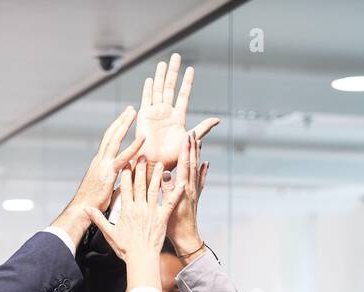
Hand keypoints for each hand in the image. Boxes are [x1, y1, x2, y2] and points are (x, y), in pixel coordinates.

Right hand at [52, 106, 144, 243]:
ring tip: (133, 111)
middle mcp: (100, 160)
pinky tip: (142, 138)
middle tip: (130, 109)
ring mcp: (103, 165)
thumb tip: (125, 180)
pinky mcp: (108, 173)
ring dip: (124, 124)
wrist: (81, 212)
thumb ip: (115, 181)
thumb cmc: (93, 204)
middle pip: (111, 135)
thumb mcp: (105, 189)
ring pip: (114, 139)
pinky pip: (123, 157)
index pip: (108, 141)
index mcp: (99, 164)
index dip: (116, 129)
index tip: (123, 120)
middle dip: (120, 120)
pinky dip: (133, 147)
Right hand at [88, 152, 188, 291]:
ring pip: (154, 189)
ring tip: (159, 163)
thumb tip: (86, 210)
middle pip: (140, 184)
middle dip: (141, 169)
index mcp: (126, 210)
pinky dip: (175, 192)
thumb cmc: (125, 248)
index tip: (127, 162)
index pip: (126, 188)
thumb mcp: (109, 233)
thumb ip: (98, 219)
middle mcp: (139, 208)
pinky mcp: (162, 218)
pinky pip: (169, 203)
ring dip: (156, 175)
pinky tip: (180, 182)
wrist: (141, 259)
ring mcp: (151, 212)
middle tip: (143, 156)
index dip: (126, 174)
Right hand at [136, 53, 219, 168]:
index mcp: (178, 117)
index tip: (190, 69)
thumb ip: (203, 128)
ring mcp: (155, 113)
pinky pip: (146, 99)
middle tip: (176, 56)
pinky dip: (148, 88)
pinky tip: (150, 79)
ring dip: (160, 75)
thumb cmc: (173, 155)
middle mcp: (166, 112)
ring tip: (163, 62)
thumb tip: (218, 120)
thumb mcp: (191, 139)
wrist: (156, 162)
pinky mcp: (145, 115)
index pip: (183, 95)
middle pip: (170, 87)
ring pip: (158, 89)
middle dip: (173, 72)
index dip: (187, 82)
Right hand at [167, 131, 208, 259]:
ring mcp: (194, 193)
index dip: (185, 150)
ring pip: (197, 170)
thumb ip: (166, 189)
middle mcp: (190, 189)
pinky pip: (201, 181)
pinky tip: (206, 163)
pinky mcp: (195, 198)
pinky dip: (204, 171)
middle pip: (192, 164)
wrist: (186, 240)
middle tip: (193, 133)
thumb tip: (166, 172)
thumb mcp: (166, 208)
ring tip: (199, 142)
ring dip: (197, 155)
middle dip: (192, 148)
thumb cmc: (173, 227)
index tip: (186, 136)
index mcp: (182, 190)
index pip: (184, 165)